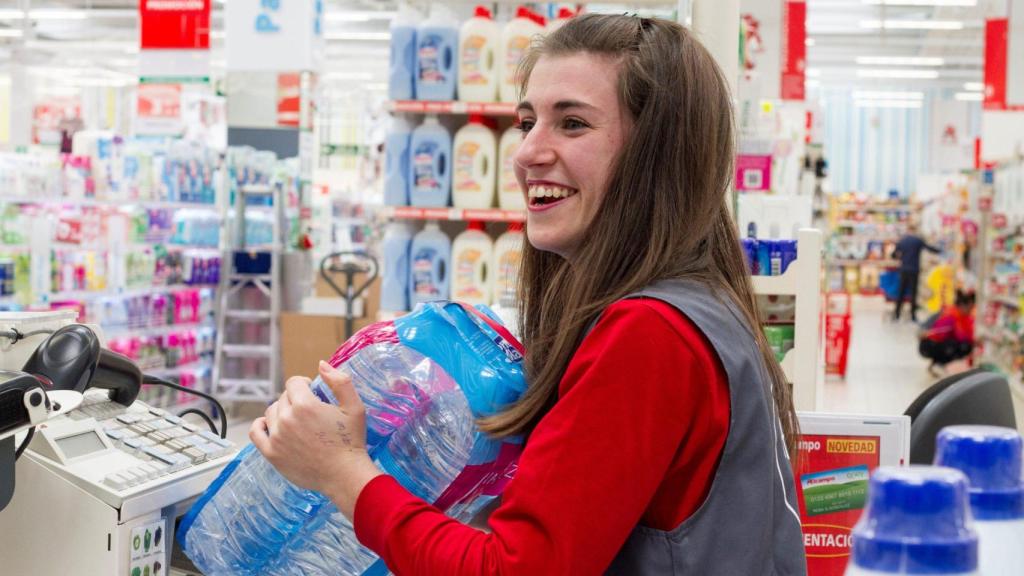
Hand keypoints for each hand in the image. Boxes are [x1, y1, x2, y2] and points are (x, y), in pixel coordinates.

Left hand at [250, 361, 382, 518]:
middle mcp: (286, 419)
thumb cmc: (351, 441)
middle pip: (283, 397)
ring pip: (271, 412)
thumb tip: (321, 364)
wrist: (344, 475)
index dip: (304, 384)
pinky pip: (256, 432)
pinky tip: (272, 426)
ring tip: (297, 421)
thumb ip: (340, 381)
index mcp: (305, 405)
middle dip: (296, 399)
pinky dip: (261, 425)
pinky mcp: (271, 454)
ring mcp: (276, 437)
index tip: (313, 392)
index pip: (294, 382)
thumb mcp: (354, 406)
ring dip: (282, 412)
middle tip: (310, 412)